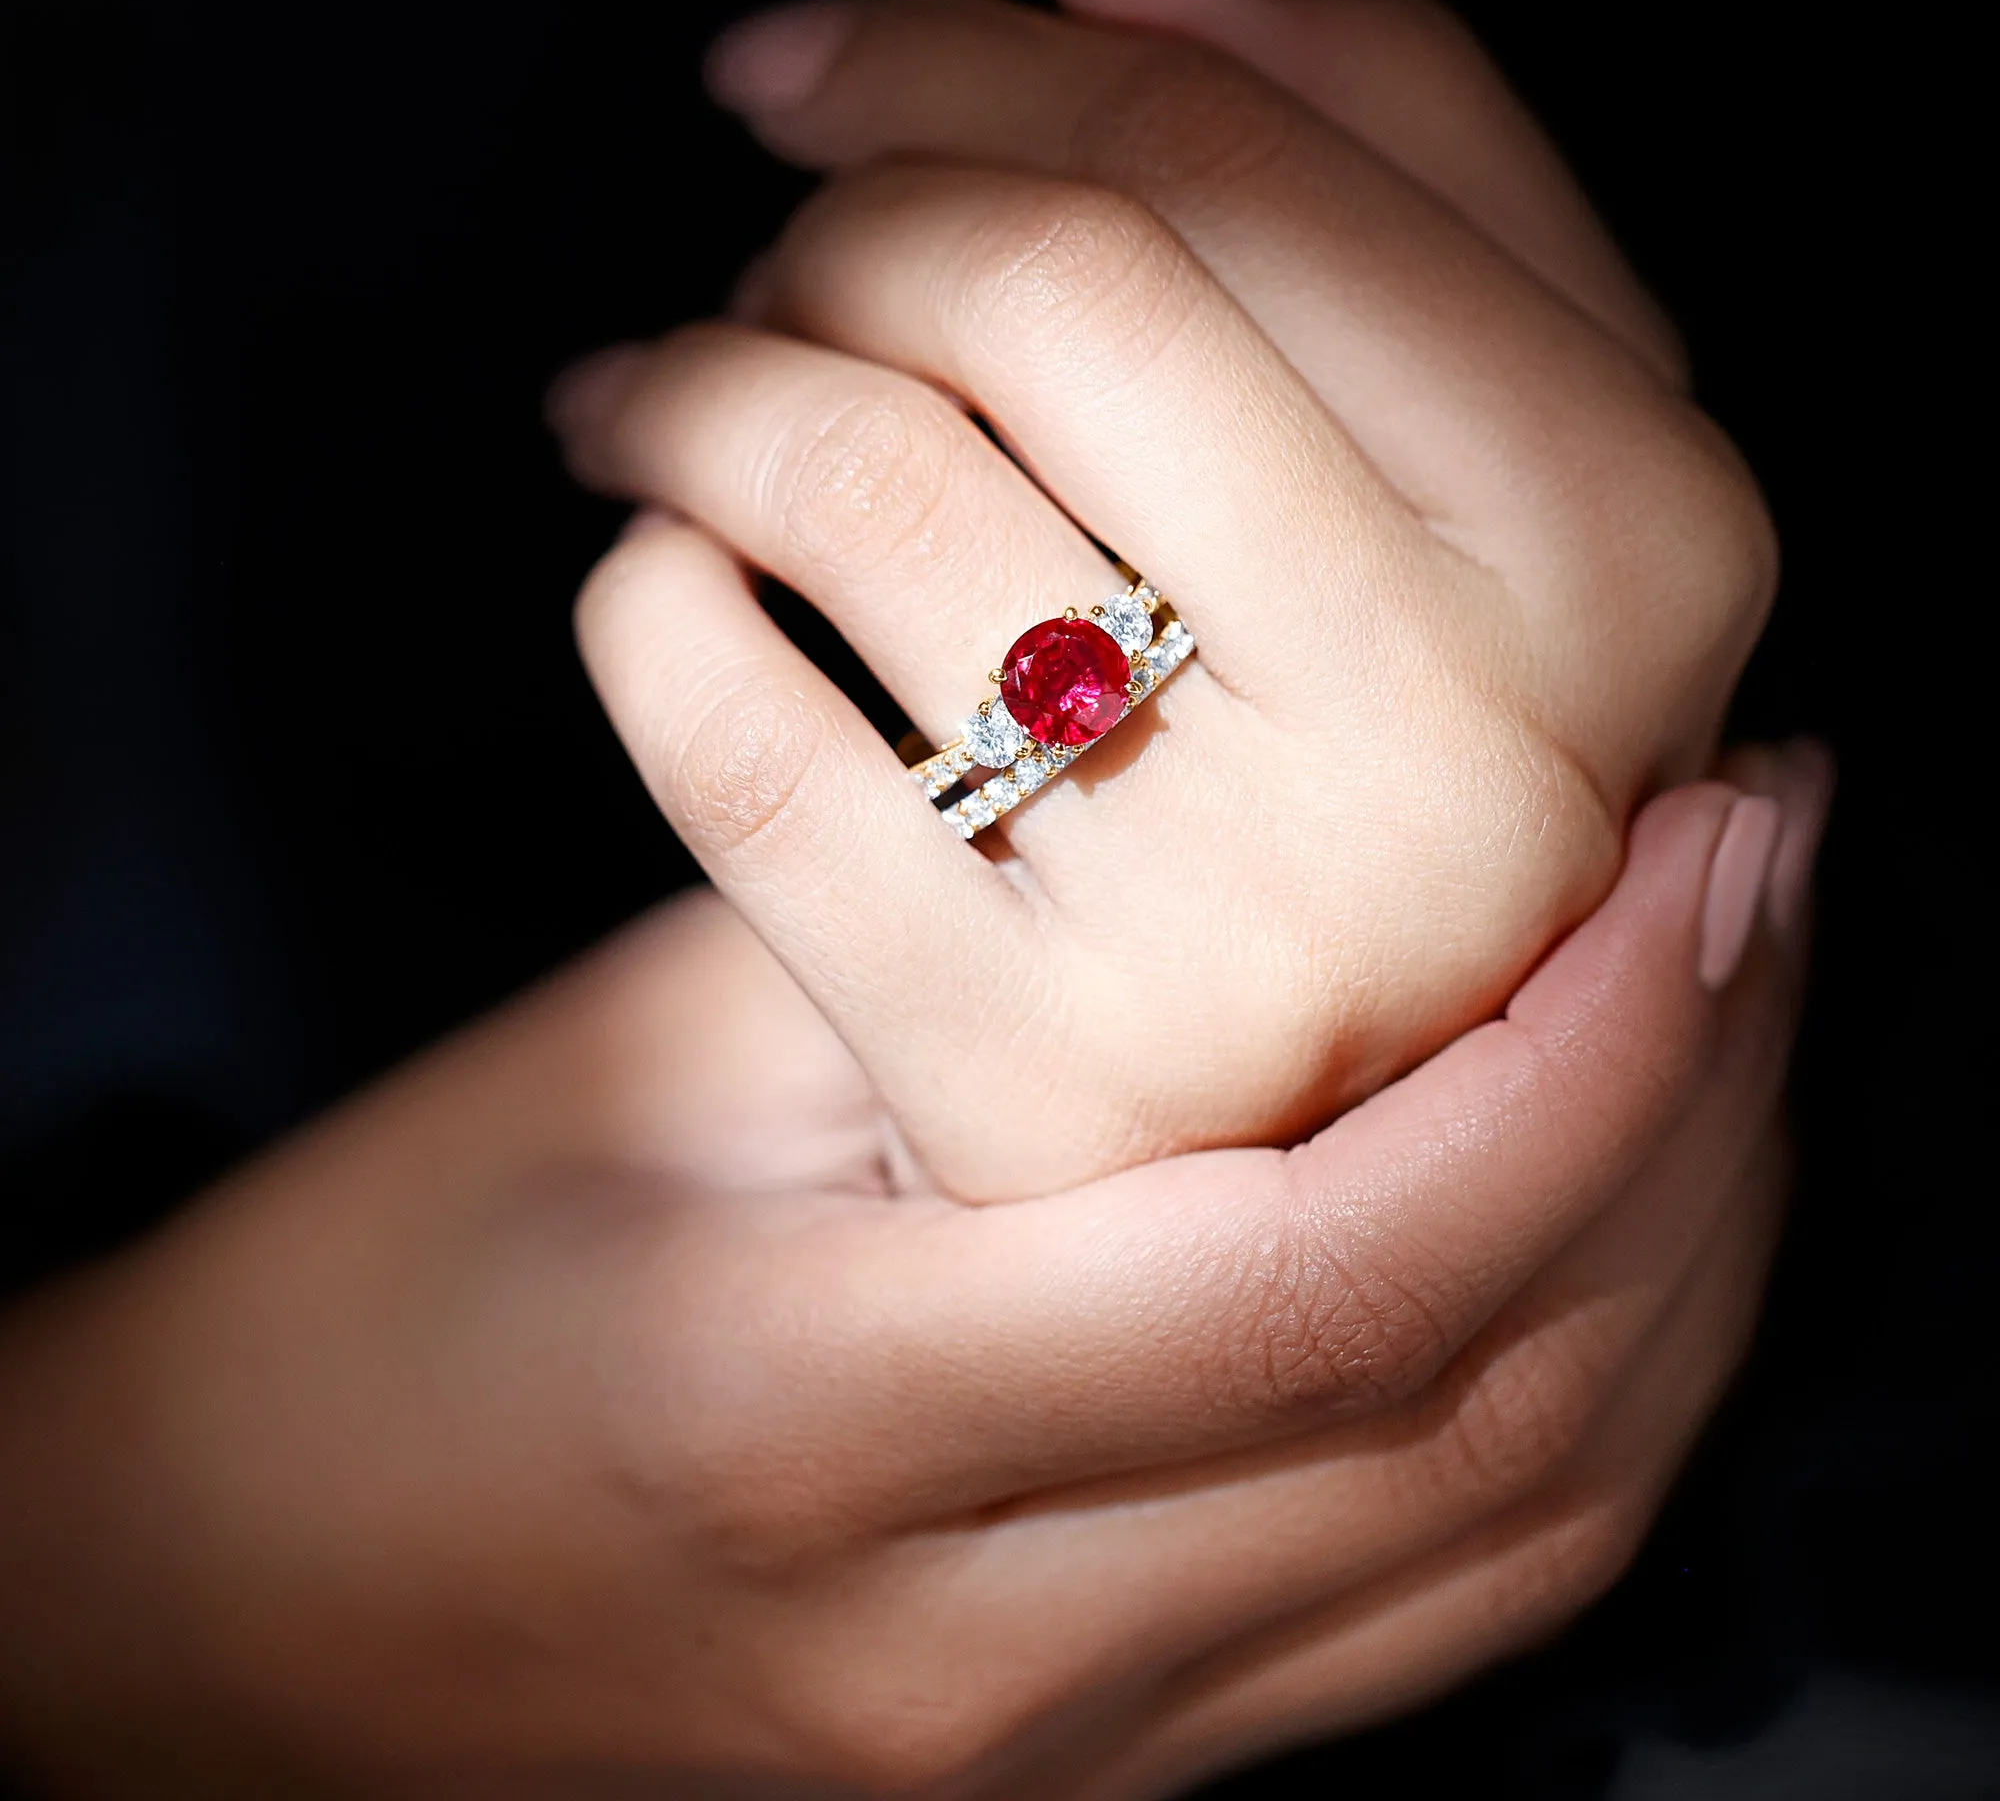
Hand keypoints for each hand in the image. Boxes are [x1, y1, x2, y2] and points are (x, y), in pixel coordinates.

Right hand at [0, 769, 1824, 1797]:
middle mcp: (982, 1649)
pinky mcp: (1082, 1771)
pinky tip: (1596, 1225)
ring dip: (1675, 1268)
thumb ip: (938, 964)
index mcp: (829, 1420)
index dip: (1578, 1056)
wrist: (224, 1612)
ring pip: (1514, 1549)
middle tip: (1759, 874)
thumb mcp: (633, 1069)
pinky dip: (1570, 1409)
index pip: (1335, 1279)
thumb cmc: (381, 1301)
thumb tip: (1236, 842)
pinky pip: (1429, 1614)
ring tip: (1724, 1019)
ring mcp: (1054, 1755)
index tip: (1692, 847)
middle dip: (1693, 1127)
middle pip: (1495, 1429)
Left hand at [551, 0, 1778, 1199]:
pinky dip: (639, 602)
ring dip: (694, 383)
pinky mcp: (1028, 1085)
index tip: (814, 67)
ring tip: (667, 412)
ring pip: (857, 475)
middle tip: (774, 275)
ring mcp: (1252, 945)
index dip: (960, 56)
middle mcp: (1478, 758)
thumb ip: (1350, 136)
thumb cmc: (1364, 719)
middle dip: (835, 219)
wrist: (1290, 1102)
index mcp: (1632, 549)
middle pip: (1042, 283)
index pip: (1227, 157)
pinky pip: (731, 741)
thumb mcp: (1471, 429)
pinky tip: (669, 589)